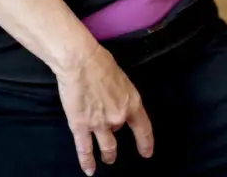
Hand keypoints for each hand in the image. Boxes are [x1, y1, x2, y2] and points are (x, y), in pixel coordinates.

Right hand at [55, 43, 153, 174]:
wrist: (79, 61)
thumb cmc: (100, 61)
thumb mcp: (121, 78)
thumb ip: (121, 95)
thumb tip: (114, 102)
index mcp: (132, 103)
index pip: (144, 129)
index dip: (145, 143)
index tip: (146, 153)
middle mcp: (118, 117)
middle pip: (119, 133)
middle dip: (118, 142)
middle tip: (115, 149)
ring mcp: (100, 124)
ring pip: (108, 148)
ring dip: (108, 155)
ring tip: (108, 159)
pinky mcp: (81, 126)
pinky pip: (85, 149)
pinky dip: (87, 161)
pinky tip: (89, 170)